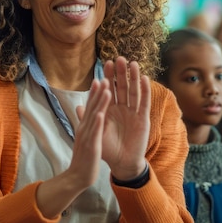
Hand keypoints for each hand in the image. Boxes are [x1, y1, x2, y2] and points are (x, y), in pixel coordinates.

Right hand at [70, 77, 110, 188]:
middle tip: (104, 76)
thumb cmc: (83, 157)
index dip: (95, 93)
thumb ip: (83, 124)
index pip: (90, 106)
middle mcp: (84, 128)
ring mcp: (86, 136)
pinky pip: (94, 132)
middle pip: (92, 107)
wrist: (77, 176)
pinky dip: (97, 122)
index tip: (100, 79)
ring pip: (94, 116)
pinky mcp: (90, 146)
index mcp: (85, 126)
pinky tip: (101, 113)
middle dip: (98, 92)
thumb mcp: (83, 138)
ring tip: (105, 88)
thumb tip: (81, 111)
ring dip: (99, 102)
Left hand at [100, 57, 150, 180]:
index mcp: (110, 109)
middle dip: (121, 73)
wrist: (121, 164)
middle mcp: (122, 108)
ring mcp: (133, 112)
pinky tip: (143, 79)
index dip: (108, 77)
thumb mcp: (95, 133)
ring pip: (134, 91)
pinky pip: (144, 102)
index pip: (109, 89)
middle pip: (122, 87)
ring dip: (133, 78)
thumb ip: (88, 118)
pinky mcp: (143, 119)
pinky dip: (144, 90)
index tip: (106, 63)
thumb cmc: (107, 149)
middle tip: (119, 58)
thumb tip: (77, 106)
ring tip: (133, 64)